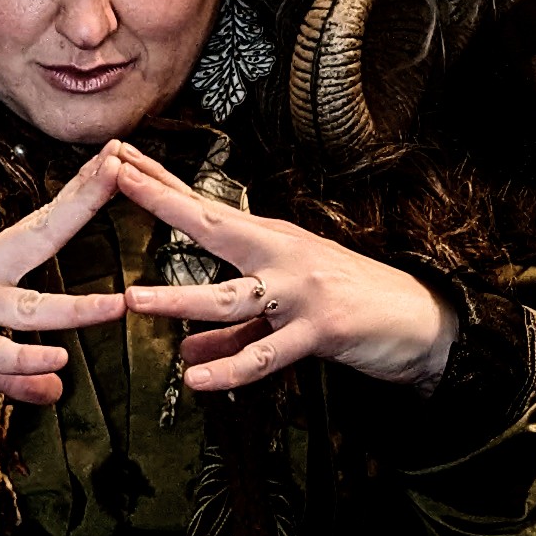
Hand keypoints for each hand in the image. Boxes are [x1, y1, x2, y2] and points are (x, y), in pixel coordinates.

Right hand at [0, 144, 132, 405]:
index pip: (42, 222)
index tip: (112, 160)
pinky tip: (55, 360)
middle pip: (40, 236)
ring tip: (115, 307)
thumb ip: (13, 369)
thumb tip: (55, 389)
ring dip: (74, 309)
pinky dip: (23, 359)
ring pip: (26, 307)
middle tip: (122, 172)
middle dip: (82, 204)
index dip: (78, 194)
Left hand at [110, 148, 456, 396]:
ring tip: (135, 302)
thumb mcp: (284, 312)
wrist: (419, 319)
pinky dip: (228, 369)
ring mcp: (300, 291)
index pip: (205, 207)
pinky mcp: (319, 330)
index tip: (119, 158)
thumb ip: (232, 332)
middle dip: (161, 202)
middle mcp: (282, 255)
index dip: (161, 184)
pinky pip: (265, 355)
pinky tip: (196, 378)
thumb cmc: (351, 304)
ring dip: (178, 300)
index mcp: (271, 241)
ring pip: (229, 296)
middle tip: (115, 179)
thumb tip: (185, 352)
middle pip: (212, 225)